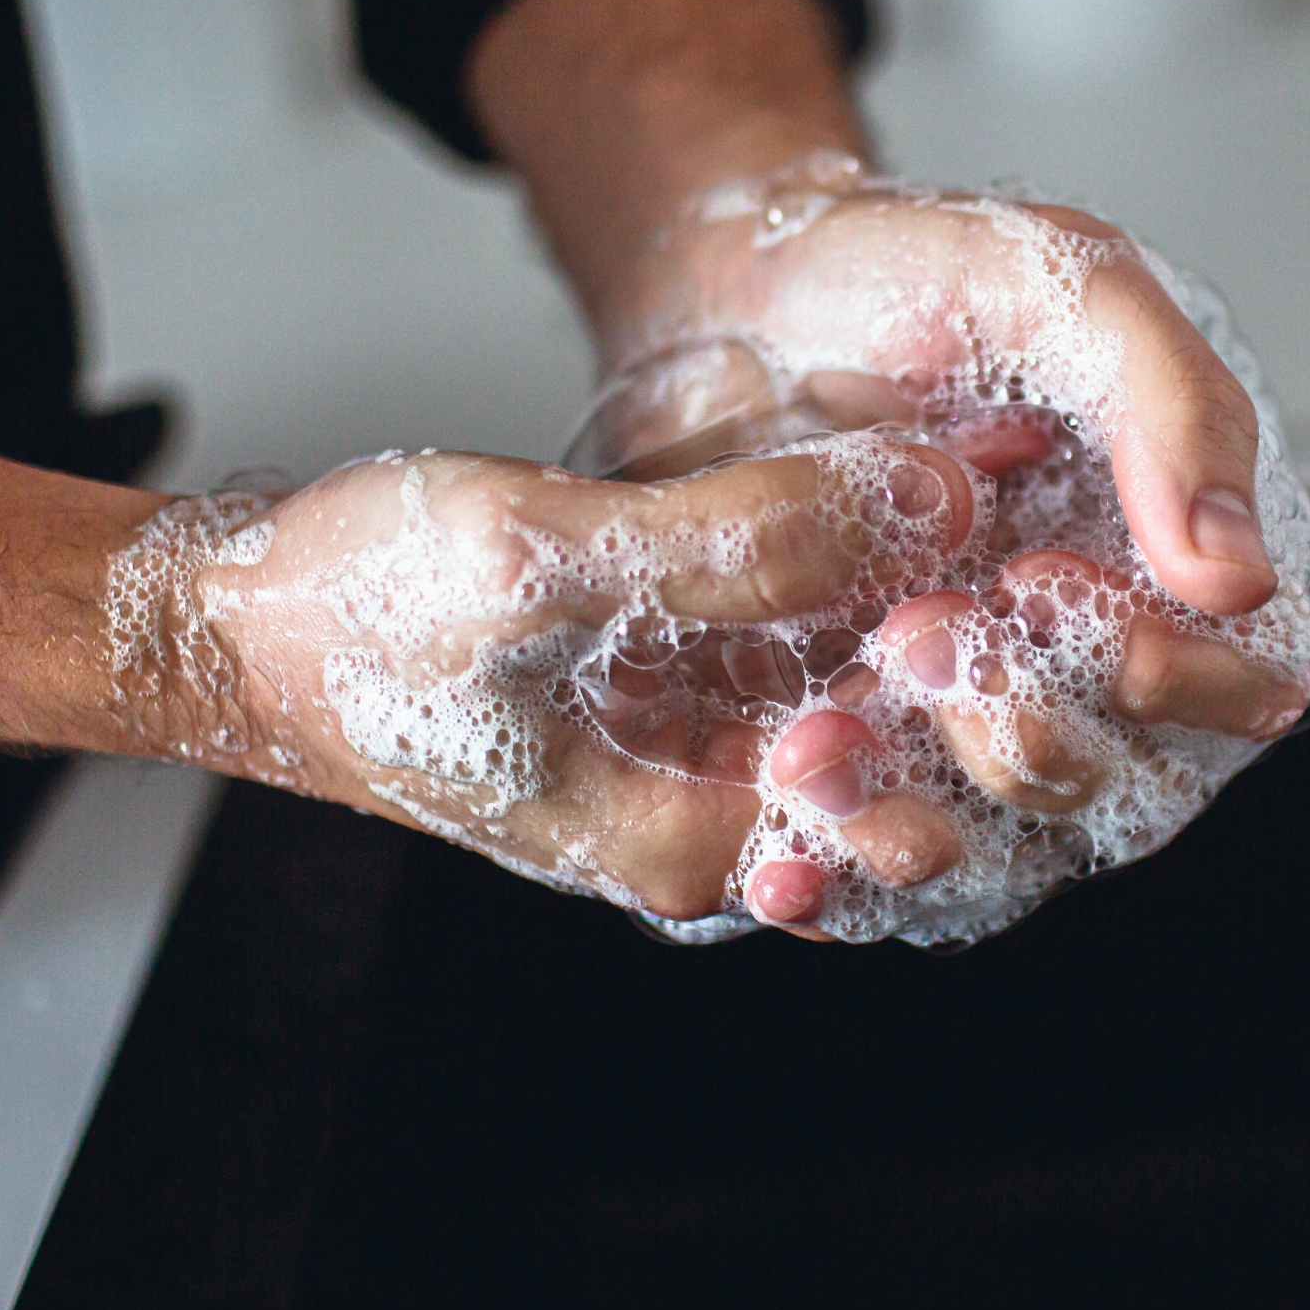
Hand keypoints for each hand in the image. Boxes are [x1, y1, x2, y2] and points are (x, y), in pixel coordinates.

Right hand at [114, 439, 983, 927]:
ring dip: (946, 585)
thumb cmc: (355, 611)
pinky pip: (819, 639)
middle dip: (995, 639)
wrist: (243, 619)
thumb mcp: (546, 556)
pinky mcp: (693, 693)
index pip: (912, 788)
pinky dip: (876, 568)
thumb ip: (741, 537)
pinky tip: (930, 476)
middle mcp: (719, 817)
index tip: (1052, 567)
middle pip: (917, 752)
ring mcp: (707, 757)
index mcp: (691, 837)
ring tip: (1018, 472)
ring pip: (878, 683)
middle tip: (1067, 521)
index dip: (998, 676)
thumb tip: (927, 503)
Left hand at [585, 157, 1309, 936]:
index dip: (1167, 673)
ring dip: (921, 829)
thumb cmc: (909, 275)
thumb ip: (1171, 405)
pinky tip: (783, 864)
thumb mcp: (1060, 283)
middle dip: (1028, 739)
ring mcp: (973, 727)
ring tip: (818, 748)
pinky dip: (834, 879)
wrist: (725, 295)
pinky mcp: (864, 760)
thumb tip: (1241, 576)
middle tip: (916, 633)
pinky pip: (872, 867)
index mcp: (1175, 562)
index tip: (1040, 582)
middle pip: (1124, 791)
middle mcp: (1090, 667)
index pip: (1244, 685)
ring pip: (1001, 852)